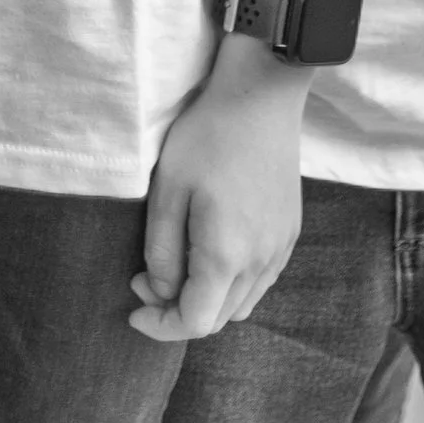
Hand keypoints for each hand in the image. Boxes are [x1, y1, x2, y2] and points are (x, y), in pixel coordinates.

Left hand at [131, 45, 308, 341]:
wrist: (261, 96)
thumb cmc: (208, 137)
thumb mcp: (167, 191)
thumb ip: (162, 252)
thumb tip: (160, 291)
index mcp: (227, 256)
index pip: (195, 322)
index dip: (161, 326)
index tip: (133, 310)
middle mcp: (261, 261)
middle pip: (219, 319)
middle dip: (178, 312)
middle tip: (145, 280)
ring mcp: (280, 248)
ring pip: (242, 303)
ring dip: (207, 300)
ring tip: (177, 265)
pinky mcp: (289, 232)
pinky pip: (261, 280)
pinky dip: (232, 284)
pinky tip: (210, 252)